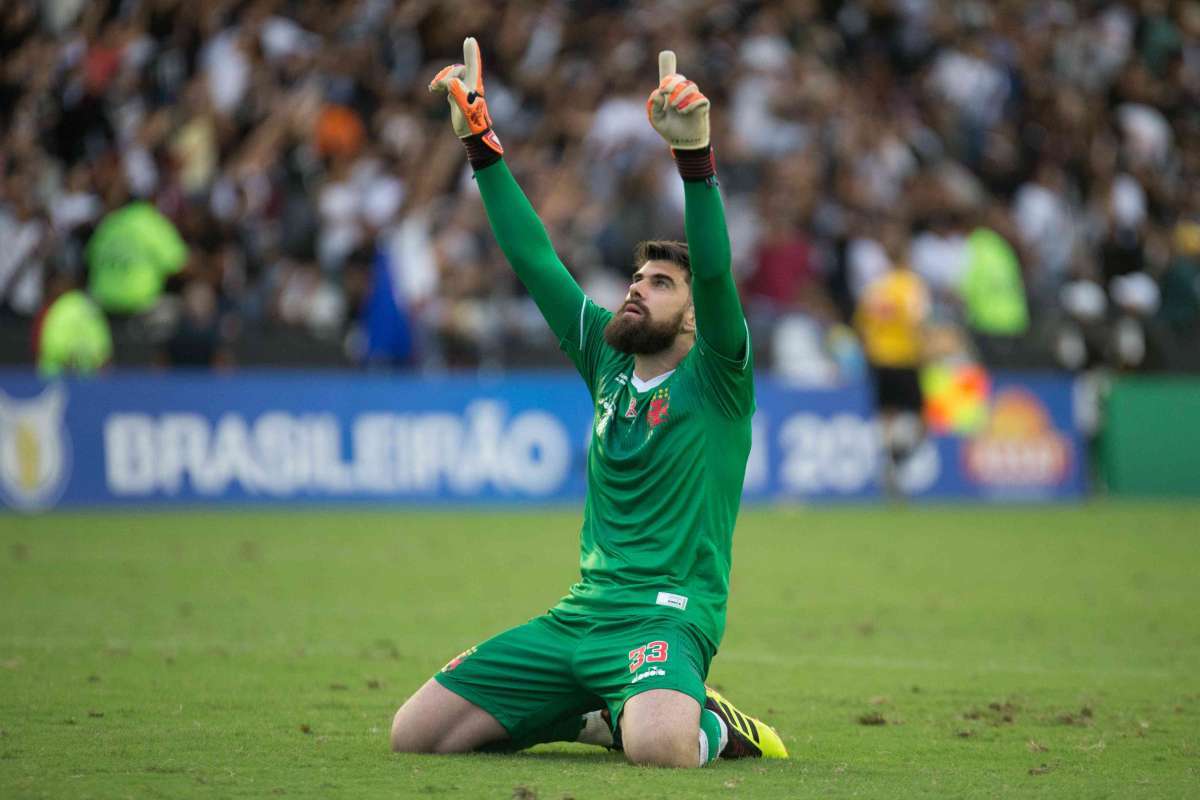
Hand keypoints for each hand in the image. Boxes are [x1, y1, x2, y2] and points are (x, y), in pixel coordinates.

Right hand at [429, 37, 502, 155]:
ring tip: (433, 88)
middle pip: (457, 70)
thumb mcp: (465, 108)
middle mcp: (470, 85)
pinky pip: (446, 84)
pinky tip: (432, 90)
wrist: (471, 135)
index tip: (470, 39)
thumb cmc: (471, 122)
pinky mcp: (456, 96)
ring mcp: (463, 90)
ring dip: (440, 79)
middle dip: (445, 75)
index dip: (471, 52)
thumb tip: (451, 82)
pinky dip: (439, 85)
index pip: (473, 65)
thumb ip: (459, 93)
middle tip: (437, 87)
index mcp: (474, 85)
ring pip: (450, 76)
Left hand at [646, 50, 709, 149]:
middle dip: (672, 82)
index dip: (667, 66)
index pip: (670, 76)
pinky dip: (690, 104)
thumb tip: (658, 94)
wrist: (683, 144)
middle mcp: (682, 94)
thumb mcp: (656, 120)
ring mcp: (693, 99)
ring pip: (690, 86)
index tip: (666, 59)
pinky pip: (700, 98)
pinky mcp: (702, 106)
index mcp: (670, 94)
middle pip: (680, 78)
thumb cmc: (670, 131)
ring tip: (674, 107)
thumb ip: (654, 106)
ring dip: (680, 94)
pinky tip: (683, 112)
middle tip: (665, 92)